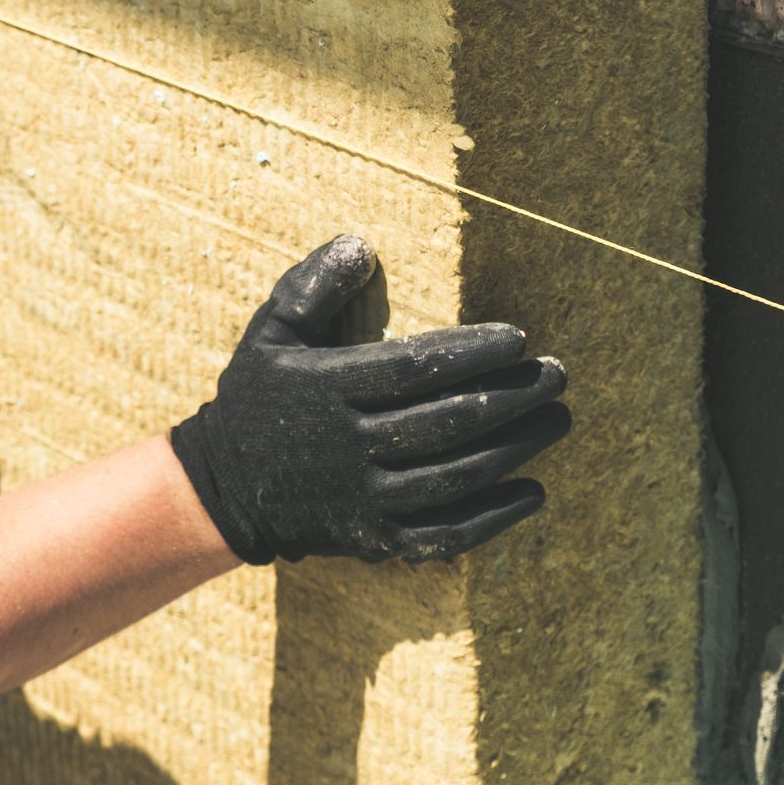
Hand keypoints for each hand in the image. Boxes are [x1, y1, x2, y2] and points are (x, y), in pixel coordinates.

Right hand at [170, 235, 570, 563]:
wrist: (225, 489)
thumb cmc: (259, 397)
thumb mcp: (271, 332)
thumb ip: (313, 286)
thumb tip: (361, 244)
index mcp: (326, 390)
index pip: (414, 369)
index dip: (472, 353)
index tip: (520, 339)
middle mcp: (346, 448)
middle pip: (445, 423)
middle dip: (511, 397)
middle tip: (558, 375)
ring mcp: (363, 500)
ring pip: (453, 478)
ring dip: (515, 449)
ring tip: (557, 419)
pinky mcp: (374, 540)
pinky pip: (443, 535)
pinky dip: (492, 518)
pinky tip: (534, 491)